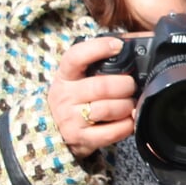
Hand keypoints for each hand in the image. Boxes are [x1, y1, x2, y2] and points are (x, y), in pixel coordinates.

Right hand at [49, 36, 137, 159]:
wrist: (54, 131)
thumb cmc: (73, 99)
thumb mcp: (75, 79)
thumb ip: (95, 66)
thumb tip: (125, 49)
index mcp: (65, 76)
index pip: (75, 57)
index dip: (98, 48)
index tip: (117, 46)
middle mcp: (65, 96)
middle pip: (102, 86)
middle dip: (125, 85)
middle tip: (130, 86)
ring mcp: (72, 119)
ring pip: (109, 109)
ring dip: (127, 105)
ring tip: (129, 103)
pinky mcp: (82, 138)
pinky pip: (112, 132)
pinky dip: (127, 125)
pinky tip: (128, 119)